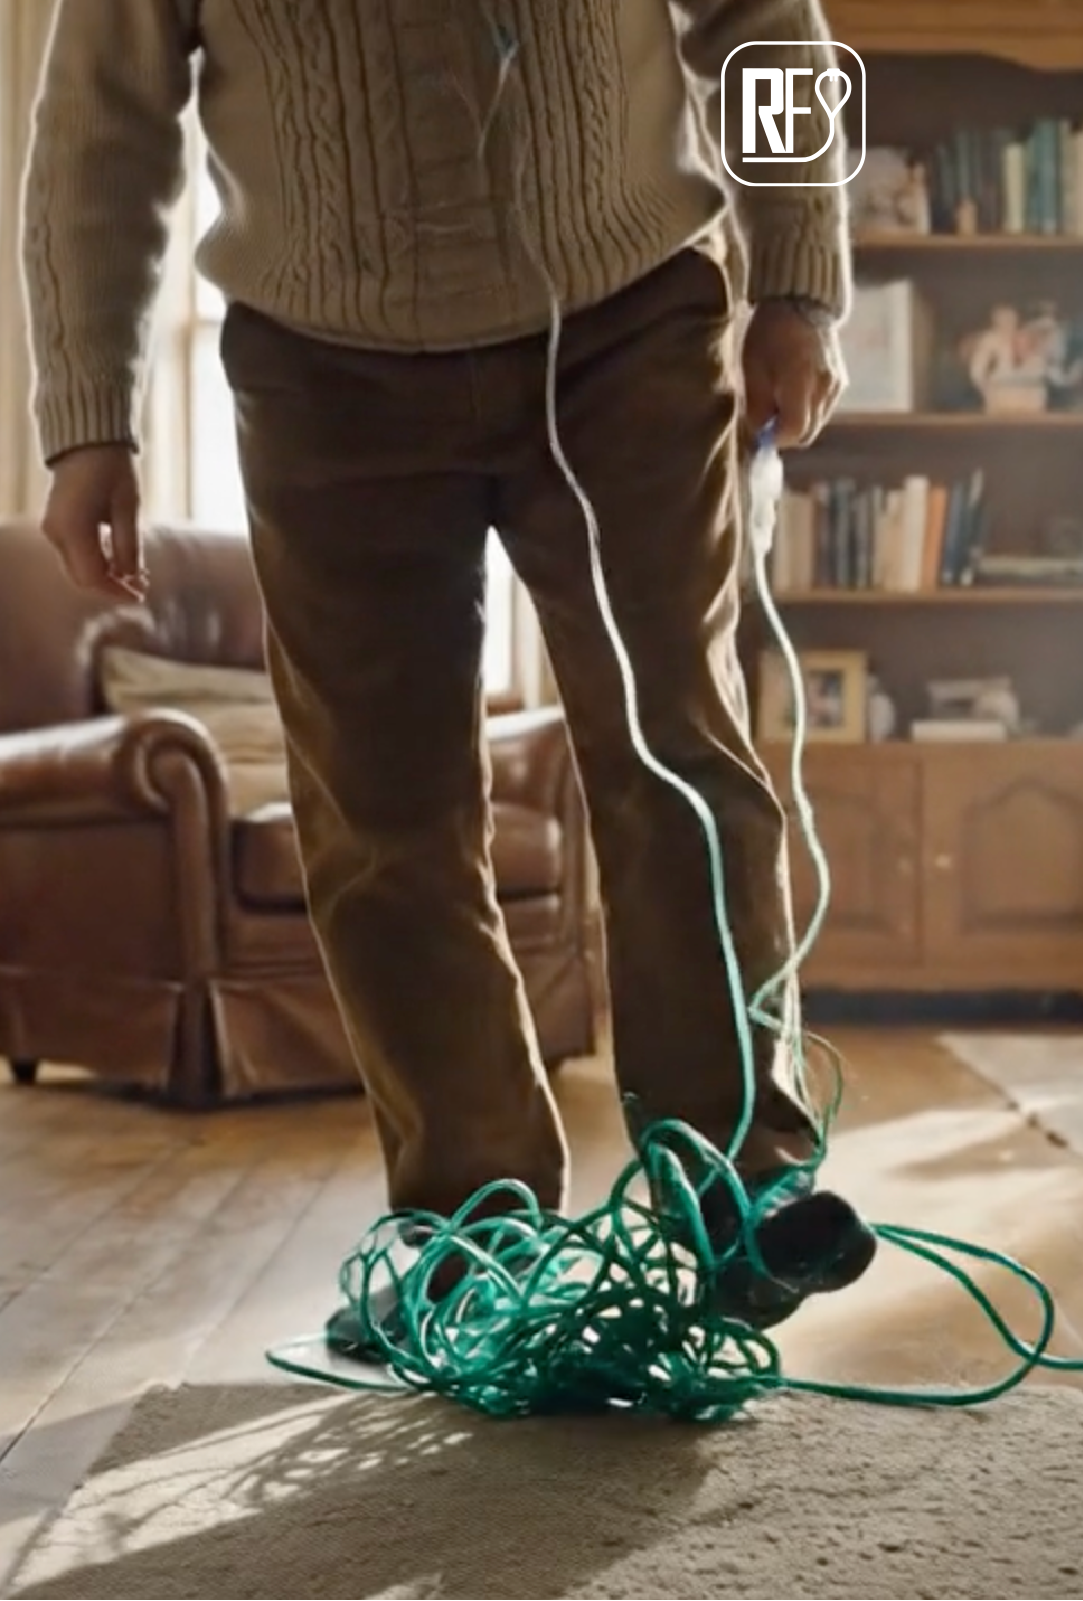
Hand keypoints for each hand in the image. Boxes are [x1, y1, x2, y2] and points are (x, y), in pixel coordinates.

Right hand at [41, 445, 147, 600]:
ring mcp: (53, 530)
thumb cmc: (112, 468)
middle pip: (83, 578)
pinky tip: (120, 562)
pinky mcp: (57, 526)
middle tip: (141, 587)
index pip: (93, 577)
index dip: (117, 591)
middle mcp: (56, 533)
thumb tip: (133, 580)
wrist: (86, 441)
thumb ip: (129, 547)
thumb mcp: (128, 508)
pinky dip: (97, 562)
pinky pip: (75, 555)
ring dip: (106, 576)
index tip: (141, 595)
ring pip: (78, 569)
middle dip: (112, 587)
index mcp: (73, 529)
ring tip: (136, 575)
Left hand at [742, 300, 846, 448]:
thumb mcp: (753, 369)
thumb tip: (759, 434)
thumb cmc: (770, 334)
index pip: (794, 431)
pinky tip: (794, 393)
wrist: (800, 303)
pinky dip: (808, 411)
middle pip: (808, 434)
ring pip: (816, 423)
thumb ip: (757, 406)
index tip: (760, 433)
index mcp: (800, 382)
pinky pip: (824, 409)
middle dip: (786, 435)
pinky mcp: (840, 381)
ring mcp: (836, 385)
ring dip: (797, 423)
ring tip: (780, 403)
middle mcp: (824, 388)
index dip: (775, 439)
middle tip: (768, 423)